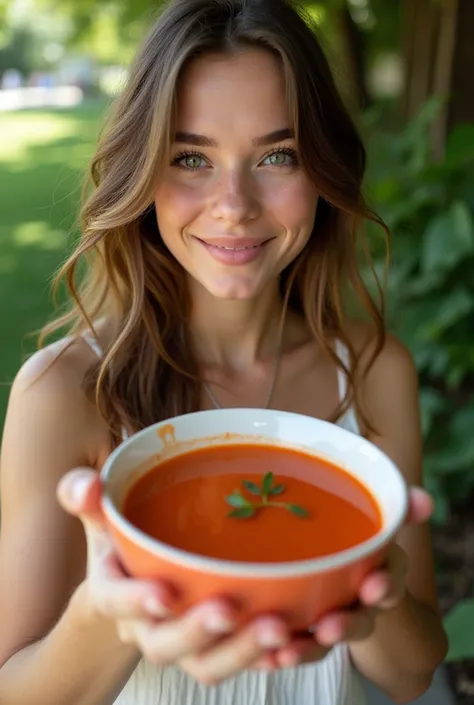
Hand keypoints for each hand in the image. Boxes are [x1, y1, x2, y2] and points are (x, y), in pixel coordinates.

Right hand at [57, 468, 291, 685]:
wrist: (140, 592)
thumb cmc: (125, 548)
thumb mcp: (106, 520)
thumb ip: (92, 500)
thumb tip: (83, 483)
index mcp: (116, 595)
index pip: (116, 602)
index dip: (136, 602)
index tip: (163, 593)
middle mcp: (149, 630)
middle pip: (167, 645)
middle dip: (198, 632)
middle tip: (230, 609)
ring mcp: (187, 646)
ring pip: (208, 664)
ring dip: (242, 650)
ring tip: (279, 627)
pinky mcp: (220, 649)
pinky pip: (243, 664)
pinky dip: (270, 658)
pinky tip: (299, 641)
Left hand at [253, 487, 433, 669]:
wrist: (335, 566)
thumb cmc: (356, 534)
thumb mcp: (373, 517)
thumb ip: (397, 507)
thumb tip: (424, 500)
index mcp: (380, 573)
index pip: (389, 582)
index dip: (385, 586)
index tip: (374, 586)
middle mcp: (360, 603)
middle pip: (359, 620)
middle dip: (346, 625)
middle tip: (328, 627)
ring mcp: (332, 620)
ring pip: (324, 642)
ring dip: (308, 648)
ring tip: (286, 652)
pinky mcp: (302, 632)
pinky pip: (294, 649)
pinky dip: (281, 652)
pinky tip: (264, 657)